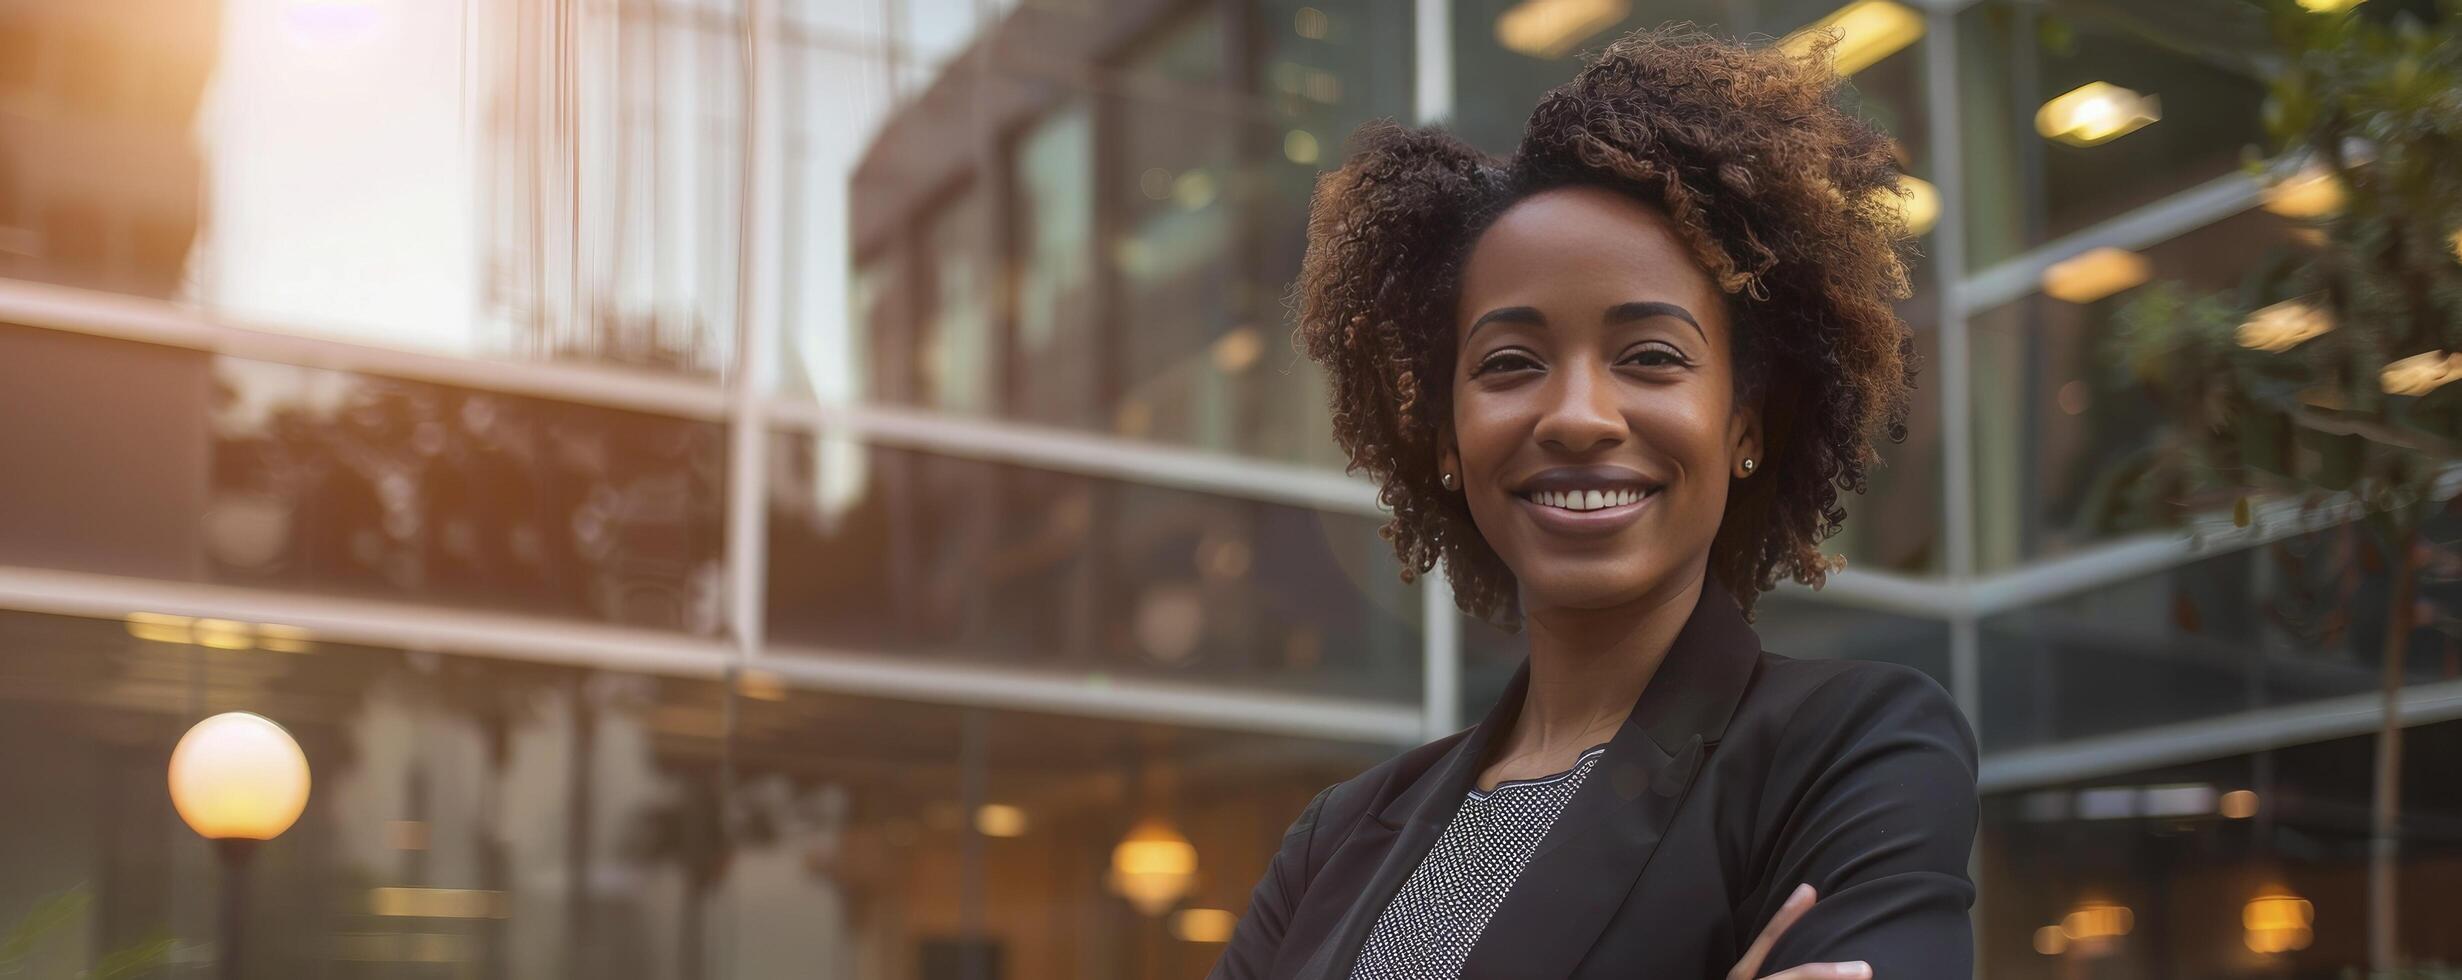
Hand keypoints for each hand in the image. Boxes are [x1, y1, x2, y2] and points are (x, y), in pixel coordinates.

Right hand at [1726, 884, 1871, 979]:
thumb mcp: (1749, 979)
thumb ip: (1767, 967)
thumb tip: (1804, 949)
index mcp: (1741, 979)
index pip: (1764, 942)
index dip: (1786, 916)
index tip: (1809, 892)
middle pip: (1794, 978)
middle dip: (1829, 974)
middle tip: (1867, 970)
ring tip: (1864, 979)